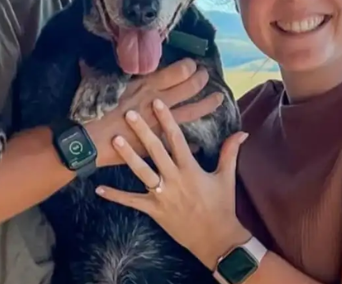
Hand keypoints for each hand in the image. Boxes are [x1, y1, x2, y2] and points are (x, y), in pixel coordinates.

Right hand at [84, 59, 222, 167]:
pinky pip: (181, 140)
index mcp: (146, 85)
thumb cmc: (92, 110)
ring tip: (218, 99)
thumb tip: (88, 58)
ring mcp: (160, 123)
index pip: (178, 71)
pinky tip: (202, 138)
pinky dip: (192, 139)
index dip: (189, 66)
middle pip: (189, 88)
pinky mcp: (158, 142)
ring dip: (207, 105)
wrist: (88, 142)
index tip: (192, 65)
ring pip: (191, 112)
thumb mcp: (99, 85)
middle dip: (202, 80)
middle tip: (206, 76)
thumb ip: (104, 73)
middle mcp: (158, 102)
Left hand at [94, 97, 250, 269]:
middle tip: (130, 113)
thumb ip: (230, 152)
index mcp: (191, 169)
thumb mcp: (226, 177)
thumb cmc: (222, 206)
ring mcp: (163, 195)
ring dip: (128, 156)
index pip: (176, 139)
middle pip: (156, 151)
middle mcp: (175, 179)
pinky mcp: (154, 210)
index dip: (167, 120)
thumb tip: (242, 132)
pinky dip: (115, 195)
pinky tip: (99, 188)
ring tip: (115, 140)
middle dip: (143, 131)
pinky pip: (132, 201)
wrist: (217, 239)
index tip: (157, 103)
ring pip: (142, 172)